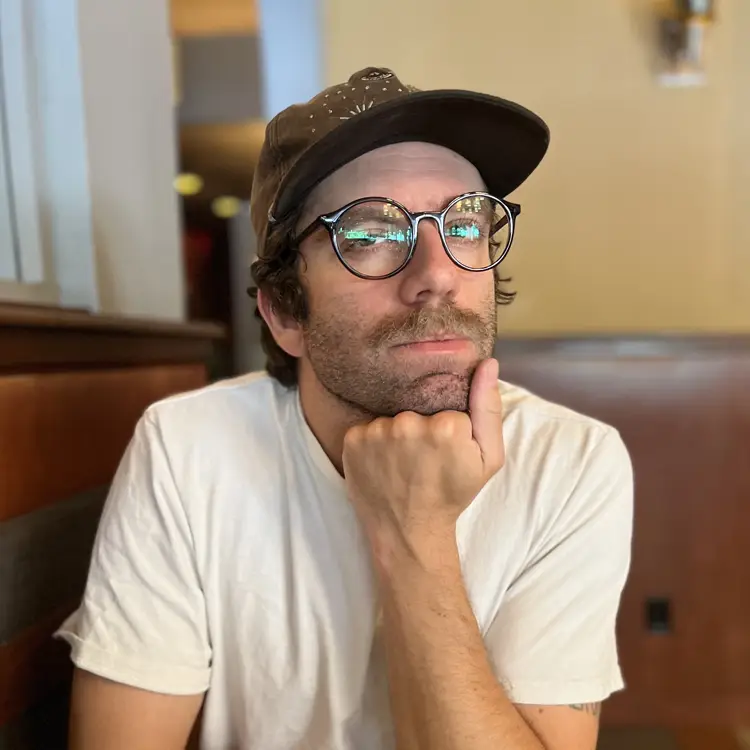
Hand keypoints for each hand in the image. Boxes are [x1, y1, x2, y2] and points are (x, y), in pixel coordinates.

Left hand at [342, 358, 504, 571]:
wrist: (409, 532)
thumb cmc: (452, 495)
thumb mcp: (487, 459)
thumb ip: (488, 409)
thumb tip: (488, 363)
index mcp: (446, 426)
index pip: (449, 407)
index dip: (451, 428)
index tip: (447, 453)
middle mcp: (408, 423)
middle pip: (418, 409)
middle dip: (422, 428)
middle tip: (423, 459)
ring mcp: (376, 432)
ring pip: (391, 417)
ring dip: (396, 435)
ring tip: (401, 462)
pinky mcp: (352, 440)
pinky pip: (366, 426)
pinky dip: (372, 442)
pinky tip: (381, 463)